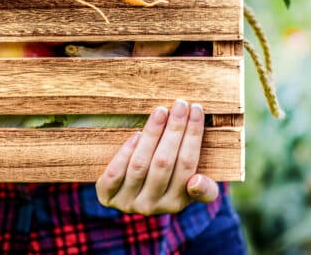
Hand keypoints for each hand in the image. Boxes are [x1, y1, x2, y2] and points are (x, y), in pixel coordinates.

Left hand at [96, 99, 218, 214]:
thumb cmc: (164, 184)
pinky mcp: (106, 195)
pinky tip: (137, 134)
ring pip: (140, 165)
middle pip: (164, 162)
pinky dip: (126, 152)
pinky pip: (115, 173)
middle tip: (180, 104)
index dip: (193, 135)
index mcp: (176, 203)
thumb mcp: (187, 189)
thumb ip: (204, 189)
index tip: (197, 109)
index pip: (188, 165)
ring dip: (152, 135)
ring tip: (160, 111)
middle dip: (175, 129)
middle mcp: (152, 206)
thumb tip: (197, 181)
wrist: (125, 196)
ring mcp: (128, 202)